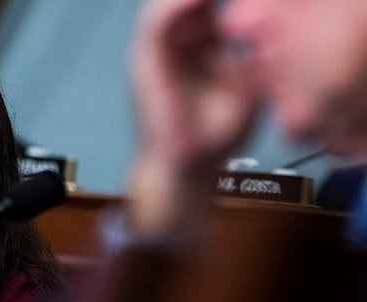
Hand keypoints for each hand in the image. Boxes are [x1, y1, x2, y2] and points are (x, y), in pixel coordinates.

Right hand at [128, 0, 258, 235]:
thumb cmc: (215, 136)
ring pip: (166, 2)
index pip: (207, 1)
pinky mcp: (144, 62)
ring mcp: (154, 50)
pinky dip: (178, 4)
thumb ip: (255, 51)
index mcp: (197, 44)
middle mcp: (172, 43)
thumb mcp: (250, 83)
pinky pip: (156, 22)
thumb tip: (273, 24)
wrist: (189, 169)